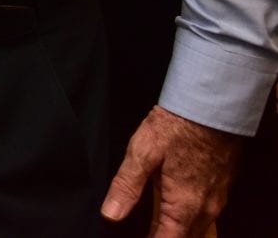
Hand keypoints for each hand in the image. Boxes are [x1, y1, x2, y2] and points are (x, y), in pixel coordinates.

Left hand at [101, 105, 242, 236]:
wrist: (212, 107)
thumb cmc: (177, 126)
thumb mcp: (142, 152)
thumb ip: (126, 186)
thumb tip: (110, 214)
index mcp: (185, 205)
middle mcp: (205, 208)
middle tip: (144, 233)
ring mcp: (216, 199)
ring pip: (197, 229)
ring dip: (177, 231)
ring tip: (155, 227)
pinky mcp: (221, 188)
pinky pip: (206, 215)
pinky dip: (189, 220)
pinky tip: (175, 211)